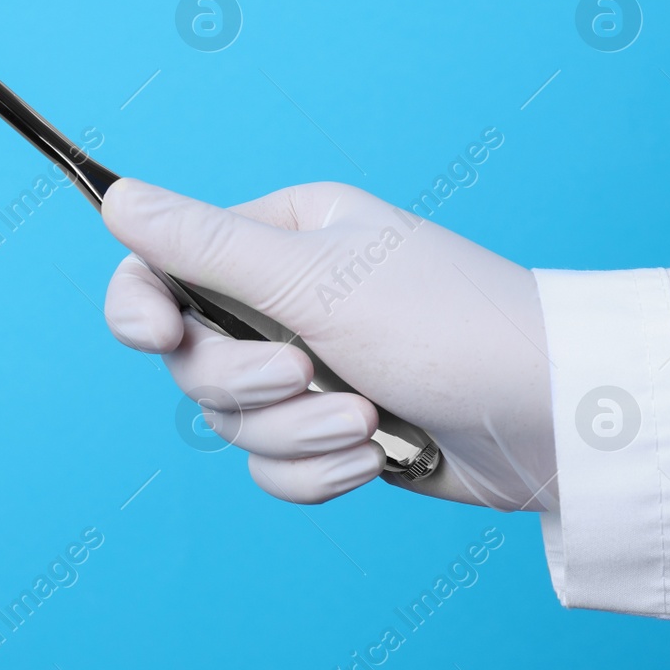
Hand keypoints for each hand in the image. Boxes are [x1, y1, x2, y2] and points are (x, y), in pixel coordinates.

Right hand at [101, 178, 555, 509]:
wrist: (553, 420)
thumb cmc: (447, 325)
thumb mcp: (314, 279)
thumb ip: (204, 245)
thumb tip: (116, 196)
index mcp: (279, 236)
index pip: (163, 266)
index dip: (142, 307)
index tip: (155, 339)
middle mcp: (285, 297)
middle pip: (190, 355)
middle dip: (247, 383)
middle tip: (306, 375)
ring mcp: (309, 368)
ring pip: (231, 419)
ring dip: (295, 432)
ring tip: (366, 423)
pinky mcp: (331, 432)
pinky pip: (271, 466)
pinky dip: (317, 472)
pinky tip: (376, 458)